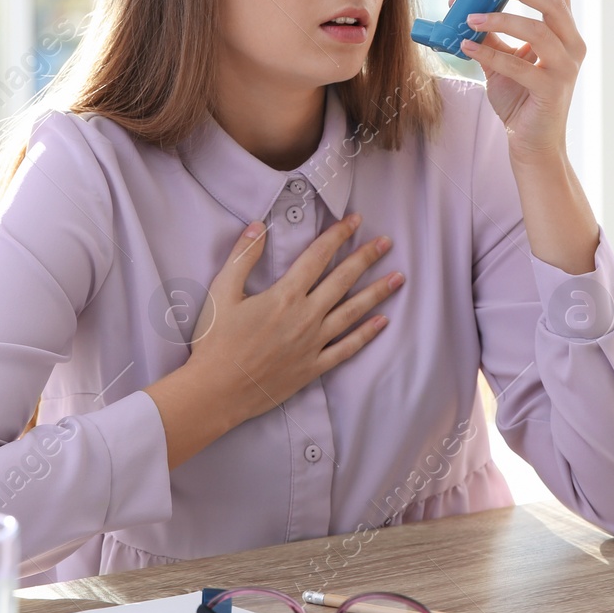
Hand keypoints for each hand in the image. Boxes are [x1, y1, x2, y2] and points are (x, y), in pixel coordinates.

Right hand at [145, 213, 403, 466]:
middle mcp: (305, 317)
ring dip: (377, 293)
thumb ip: (242, 257)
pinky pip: (346, 348)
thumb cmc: (215, 341)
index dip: (337, 236)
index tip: (354, 221)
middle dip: (366, 258)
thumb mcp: (221, 292)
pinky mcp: (313, 367)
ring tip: (398, 278)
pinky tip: (382, 322)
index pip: (318, 257)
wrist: (216, 391)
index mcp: (285, 296)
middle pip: (343, 280)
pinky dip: (366, 335)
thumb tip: (257, 226)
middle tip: (387, 242)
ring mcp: (313, 343)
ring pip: (353, 312)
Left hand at [449, 0, 584, 162]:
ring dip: (502, 20)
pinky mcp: (552, 90)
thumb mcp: (502, 60)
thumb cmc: (521, 100)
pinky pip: (521, 65)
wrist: (532, 145)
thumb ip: (488, 33)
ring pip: (538, 30)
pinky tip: (466, 47)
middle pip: (551, 1)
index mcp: (563, 31)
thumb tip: (459, 3)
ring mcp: (566, 68)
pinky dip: (491, 54)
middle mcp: (571, 44)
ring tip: (470, 19)